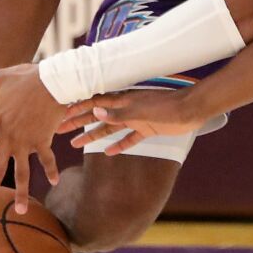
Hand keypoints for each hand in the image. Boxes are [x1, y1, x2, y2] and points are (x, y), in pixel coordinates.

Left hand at [0, 64, 64, 215]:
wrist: (53, 79)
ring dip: (22, 192)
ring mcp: (27, 141)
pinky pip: (47, 159)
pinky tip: (55, 183)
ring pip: (22, 172)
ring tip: (19, 211)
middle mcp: (9, 137)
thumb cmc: (25, 77)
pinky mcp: (44, 139)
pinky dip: (51, 170)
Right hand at [63, 86, 211, 155]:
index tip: (61, 114)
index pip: (95, 102)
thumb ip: (119, 114)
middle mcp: (127, 108)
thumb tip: (96, 111)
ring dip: (93, 136)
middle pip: (97, 116)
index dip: (78, 108)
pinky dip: (118, 145)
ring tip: (75, 145)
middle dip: (78, 122)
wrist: (192, 110)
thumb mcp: (142, 112)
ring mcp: (136, 119)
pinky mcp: (147, 129)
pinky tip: (107, 153)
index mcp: (124, 100)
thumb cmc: (168, 108)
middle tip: (59, 129)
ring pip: (109, 129)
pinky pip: (128, 138)